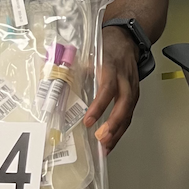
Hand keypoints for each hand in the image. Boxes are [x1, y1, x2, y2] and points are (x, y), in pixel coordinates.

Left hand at [84, 26, 139, 153]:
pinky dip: (121, 130)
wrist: (126, 40)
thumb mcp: (90, 52)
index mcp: (111, 67)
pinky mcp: (135, 95)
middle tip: (101, 138)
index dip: (99, 105)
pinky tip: (111, 141)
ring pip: (129, 112)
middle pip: (124, 103)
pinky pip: (129, 114)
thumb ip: (75, 67)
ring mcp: (133, 88)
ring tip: (105, 148)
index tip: (88, 120)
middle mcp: (125, 79)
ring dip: (118, 132)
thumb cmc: (107, 47)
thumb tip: (53, 80)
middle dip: (114, 123)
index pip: (107, 88)